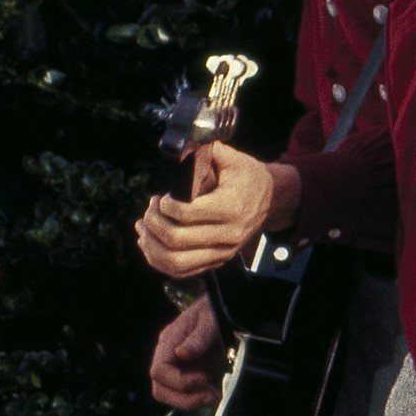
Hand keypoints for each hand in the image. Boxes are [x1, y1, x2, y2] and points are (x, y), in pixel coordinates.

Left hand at [136, 145, 295, 278]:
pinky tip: (149, 242)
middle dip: (154, 221)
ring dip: (151, 244)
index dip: (165, 205)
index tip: (163, 197)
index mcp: (233, 207)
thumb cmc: (247, 177)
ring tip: (145, 225)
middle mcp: (229, 234)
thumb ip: (207, 151)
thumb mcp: (233, 159)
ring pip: (175, 261)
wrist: (270, 200)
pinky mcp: (216, 261)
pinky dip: (157, 259)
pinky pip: (180, 271)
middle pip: (176, 239)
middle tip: (152, 208)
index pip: (186, 214)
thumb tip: (182, 145)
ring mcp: (223, 251)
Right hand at [149, 295, 228, 412]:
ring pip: (170, 395)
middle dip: (184, 398)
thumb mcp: (210, 319)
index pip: (159, 371)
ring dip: (191, 402)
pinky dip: (198, 398)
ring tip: (214, 396)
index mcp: (169, 342)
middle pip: (160, 388)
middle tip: (211, 396)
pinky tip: (216, 393)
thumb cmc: (214, 310)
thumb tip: (182, 354)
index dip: (179, 381)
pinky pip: (186, 394)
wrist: (222, 310)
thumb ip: (199, 336)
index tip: (204, 379)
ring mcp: (179, 368)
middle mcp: (168, 357)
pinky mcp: (191, 374)